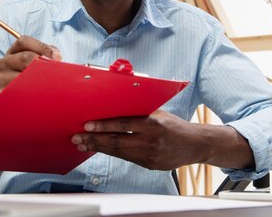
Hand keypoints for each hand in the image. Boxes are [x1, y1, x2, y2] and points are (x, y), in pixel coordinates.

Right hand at [0, 36, 61, 94]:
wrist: (22, 104)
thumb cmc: (36, 79)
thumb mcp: (40, 63)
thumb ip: (48, 54)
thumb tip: (56, 57)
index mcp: (12, 52)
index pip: (24, 41)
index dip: (43, 47)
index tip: (58, 57)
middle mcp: (2, 63)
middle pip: (26, 57)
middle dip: (43, 65)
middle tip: (55, 74)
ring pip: (24, 75)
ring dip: (39, 81)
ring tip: (47, 86)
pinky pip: (19, 91)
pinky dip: (32, 93)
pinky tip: (39, 96)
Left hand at [70, 110, 205, 169]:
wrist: (194, 144)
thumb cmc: (174, 125)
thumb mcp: (158, 113)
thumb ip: (139, 111)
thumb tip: (114, 105)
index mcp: (153, 124)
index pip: (123, 124)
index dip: (103, 125)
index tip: (87, 125)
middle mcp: (151, 141)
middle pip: (117, 141)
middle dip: (94, 139)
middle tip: (77, 137)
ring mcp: (149, 155)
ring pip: (119, 152)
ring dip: (98, 147)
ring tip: (82, 144)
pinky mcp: (149, 165)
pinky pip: (126, 158)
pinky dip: (111, 153)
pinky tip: (100, 148)